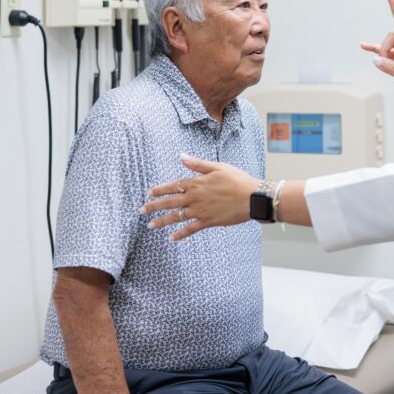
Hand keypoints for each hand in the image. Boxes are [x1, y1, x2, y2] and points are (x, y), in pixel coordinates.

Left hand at [139, 154, 258, 240]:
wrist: (252, 197)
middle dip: (154, 206)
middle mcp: (195, 197)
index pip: (173, 186)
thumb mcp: (218, 166)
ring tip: (150, 225)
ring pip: (176, 217)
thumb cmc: (237, 179)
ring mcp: (200, 211)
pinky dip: (180, 234)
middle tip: (141, 210)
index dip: (160, 189)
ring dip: (162, 221)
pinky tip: (171, 238)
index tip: (149, 192)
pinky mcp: (208, 221)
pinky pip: (191, 229)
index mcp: (197, 183)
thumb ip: (197, 164)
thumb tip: (181, 155)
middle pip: (170, 202)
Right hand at [360, 0, 393, 110]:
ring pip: (386, 44)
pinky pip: (383, 52)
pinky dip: (374, 50)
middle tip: (386, 62)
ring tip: (384, 65)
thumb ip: (393, 69)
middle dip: (384, 47)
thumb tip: (376, 60)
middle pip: (391, 36)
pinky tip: (364, 47)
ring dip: (382, 53)